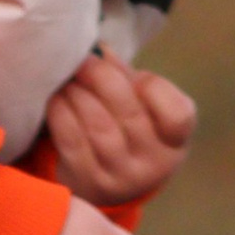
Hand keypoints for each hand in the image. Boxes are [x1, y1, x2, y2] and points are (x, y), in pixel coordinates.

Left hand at [44, 55, 196, 207]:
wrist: (110, 186)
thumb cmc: (130, 130)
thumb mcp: (142, 106)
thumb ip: (127, 77)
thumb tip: (98, 49)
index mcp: (175, 142)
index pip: (177, 116)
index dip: (154, 88)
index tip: (135, 75)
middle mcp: (154, 164)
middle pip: (130, 114)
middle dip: (102, 78)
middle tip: (83, 60)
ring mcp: (121, 177)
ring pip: (98, 126)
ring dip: (78, 94)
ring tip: (67, 77)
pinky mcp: (90, 183)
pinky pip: (72, 141)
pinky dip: (61, 113)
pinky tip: (57, 98)